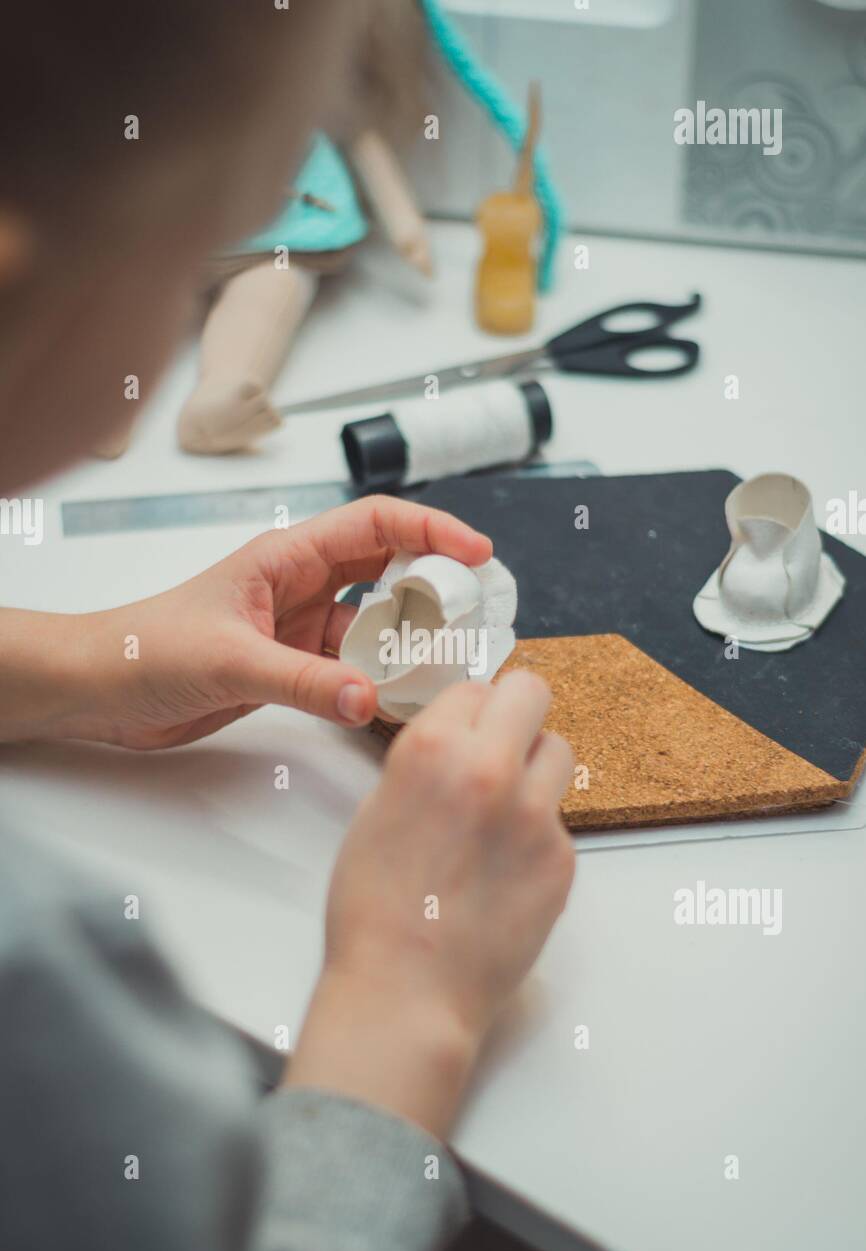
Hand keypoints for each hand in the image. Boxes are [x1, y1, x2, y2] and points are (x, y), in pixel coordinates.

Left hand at [0, 496, 490, 748]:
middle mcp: (300, 585)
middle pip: (389, 568)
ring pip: (375, 624)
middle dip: (436, 585)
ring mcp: (299, 627)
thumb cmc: (145, 650)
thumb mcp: (230, 662)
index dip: (432, 528)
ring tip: (450, 664)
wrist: (102, 690)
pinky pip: (353, 668)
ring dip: (410, 641)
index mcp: (286, 556)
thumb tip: (370, 698)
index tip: (477, 553)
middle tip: (479, 614)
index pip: (374, 524)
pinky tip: (401, 701)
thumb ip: (302, 682)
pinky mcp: (293, 666)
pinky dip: (380, 682)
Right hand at [288, 673, 575, 1137]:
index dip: (466, 710)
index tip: (464, 729)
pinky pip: (559, 819)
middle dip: (515, 710)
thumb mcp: (375, 811)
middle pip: (531, 691)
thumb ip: (422, 763)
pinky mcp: (563, 858)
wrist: (407, 992)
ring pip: (558, 750)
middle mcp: (490, 769)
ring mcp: (536, 814)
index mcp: (430, 749)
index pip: (472, 687)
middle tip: (502, 741)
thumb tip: (456, 741)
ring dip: (535, 766)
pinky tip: (504, 870)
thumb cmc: (373, 912)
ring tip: (504, 810)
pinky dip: (536, 832)